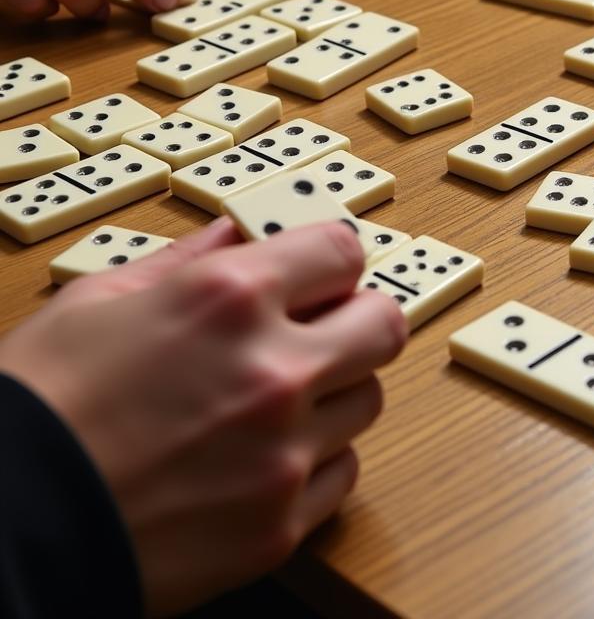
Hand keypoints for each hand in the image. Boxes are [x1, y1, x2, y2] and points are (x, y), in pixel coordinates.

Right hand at [0, 218, 406, 614]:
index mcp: (229, 299)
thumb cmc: (36, 409)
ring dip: (336, 391)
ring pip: (368, 401)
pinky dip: (317, 461)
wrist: (2, 532)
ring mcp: (283, 454)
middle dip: (358, 318)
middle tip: (321, 330)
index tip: (317, 274)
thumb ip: (182, 261)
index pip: (343, 251)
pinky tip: (267, 457)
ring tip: (277, 402)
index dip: (331, 259)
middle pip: (383, 324)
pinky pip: (343, 473)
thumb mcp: (96, 303)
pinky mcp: (278, 526)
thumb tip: (232, 232)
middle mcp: (273, 371)